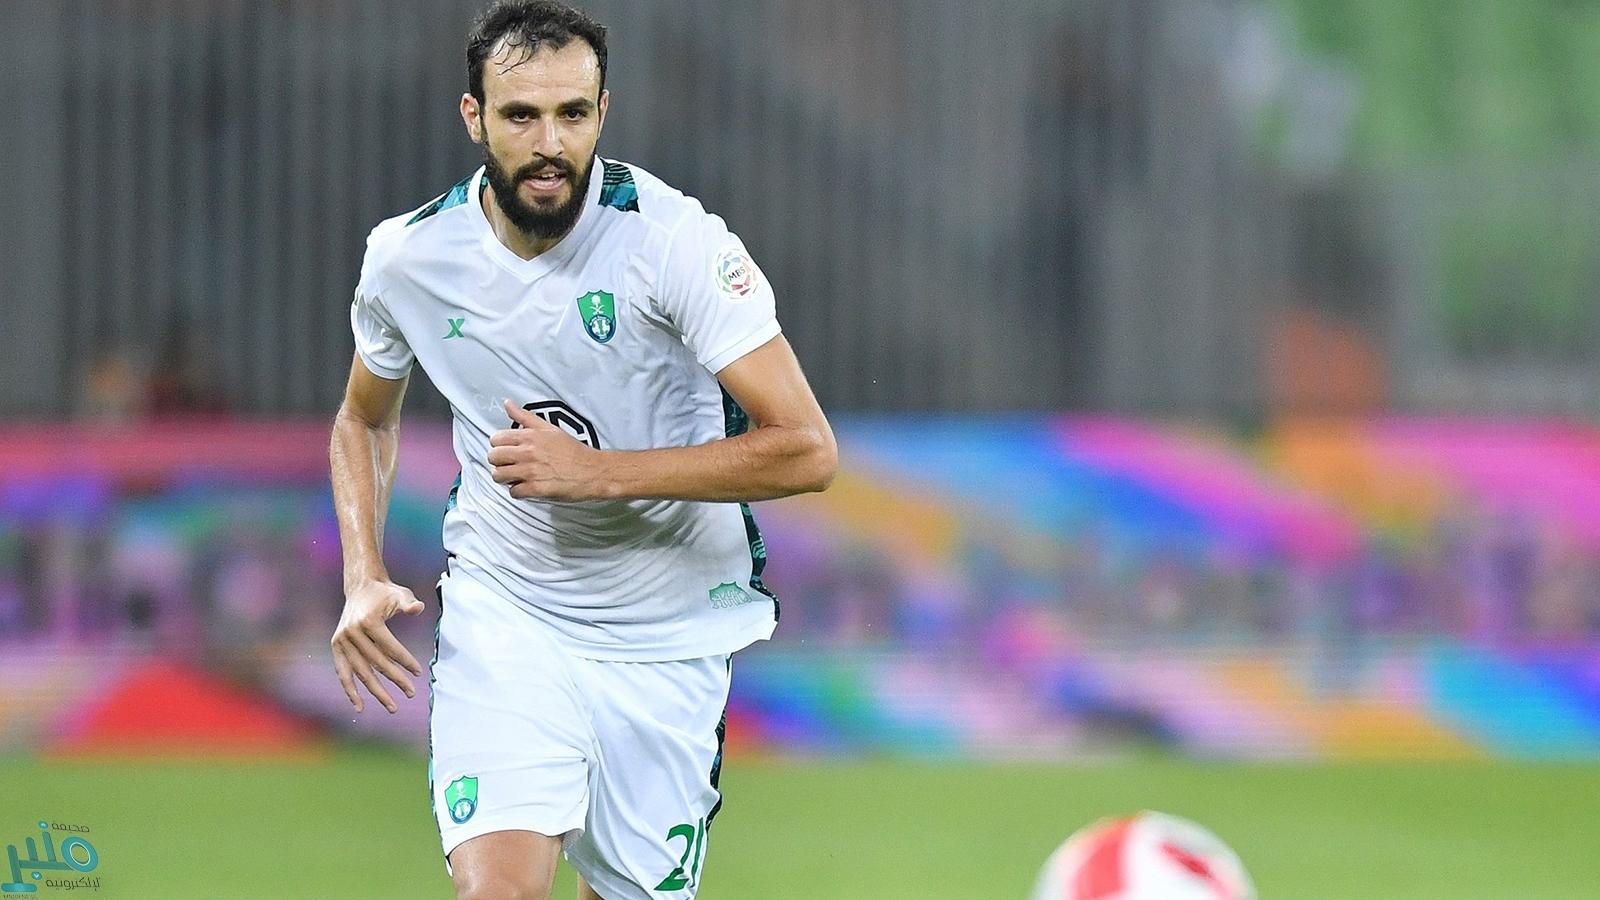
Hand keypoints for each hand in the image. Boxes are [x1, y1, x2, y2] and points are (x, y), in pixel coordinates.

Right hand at [331, 580, 424, 713]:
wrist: (361, 587)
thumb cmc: (384, 593)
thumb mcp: (400, 594)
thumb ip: (409, 603)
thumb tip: (418, 608)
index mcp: (369, 621)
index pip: (390, 648)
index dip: (405, 661)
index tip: (418, 672)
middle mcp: (352, 632)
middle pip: (377, 663)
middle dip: (396, 680)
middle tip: (411, 693)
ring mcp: (342, 640)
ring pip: (361, 672)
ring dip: (376, 691)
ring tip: (392, 706)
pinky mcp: (336, 645)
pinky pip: (343, 672)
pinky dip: (351, 690)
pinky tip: (360, 706)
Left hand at [487, 400, 605, 500]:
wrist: (592, 471)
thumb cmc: (573, 450)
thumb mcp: (549, 428)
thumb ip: (525, 416)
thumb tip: (507, 403)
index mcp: (530, 436)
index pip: (496, 439)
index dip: (499, 446)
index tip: (506, 450)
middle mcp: (527, 452)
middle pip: (494, 457)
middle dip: (499, 462)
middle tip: (510, 464)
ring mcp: (531, 471)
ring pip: (498, 475)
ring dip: (505, 477)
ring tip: (516, 476)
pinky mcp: (535, 488)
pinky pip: (513, 491)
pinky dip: (518, 491)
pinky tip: (526, 486)